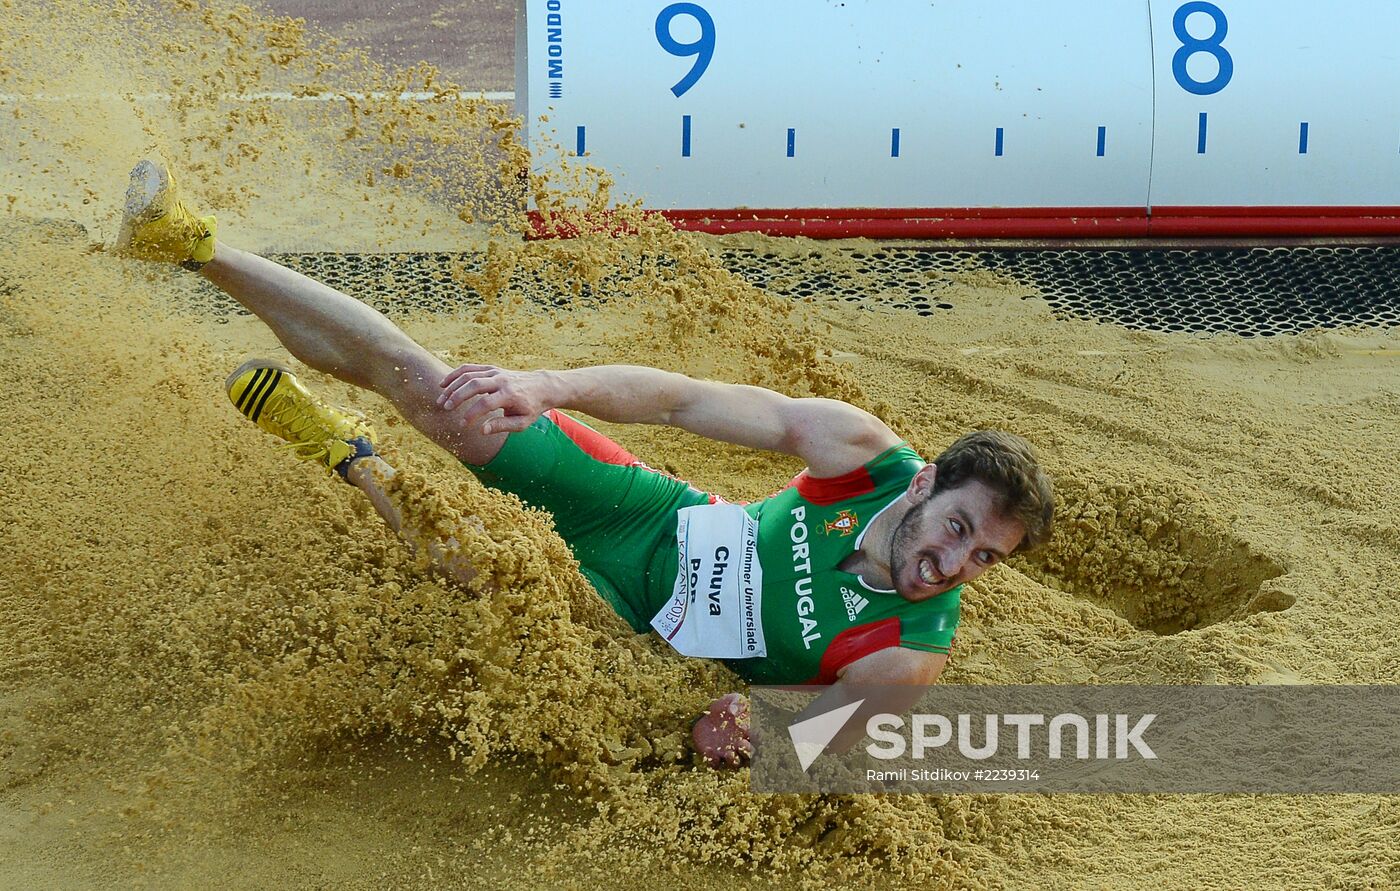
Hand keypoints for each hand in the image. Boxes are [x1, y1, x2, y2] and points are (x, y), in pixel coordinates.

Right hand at [437, 365, 556, 434]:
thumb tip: (481, 430)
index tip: (462, 424)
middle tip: (445, 407)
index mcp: (510, 395)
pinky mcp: (491, 368)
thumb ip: (502, 426)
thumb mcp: (522, 422)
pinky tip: (444, 384)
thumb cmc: (531, 408)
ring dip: (452, 386)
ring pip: (469, 374)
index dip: (472, 414)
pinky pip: (469, 368)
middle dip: (457, 396)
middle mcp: (501, 381)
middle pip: (474, 384)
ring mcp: (495, 372)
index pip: (486, 403)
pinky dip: (455, 374)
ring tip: (441, 400)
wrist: (541, 387)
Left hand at [692, 692, 752, 767]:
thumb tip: (733, 711)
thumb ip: (736, 702)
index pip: (757, 737)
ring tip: (729, 753)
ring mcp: (727, 752)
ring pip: (736, 762)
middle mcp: (740, 744)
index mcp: (748, 732)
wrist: (705, 716)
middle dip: (748, 751)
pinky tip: (709, 750)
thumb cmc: (723, 707)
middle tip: (740, 743)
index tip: (745, 728)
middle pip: (750, 754)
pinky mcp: (713, 756)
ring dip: (734, 760)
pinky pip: (715, 764)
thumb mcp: (731, 699)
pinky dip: (713, 760)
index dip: (754, 735)